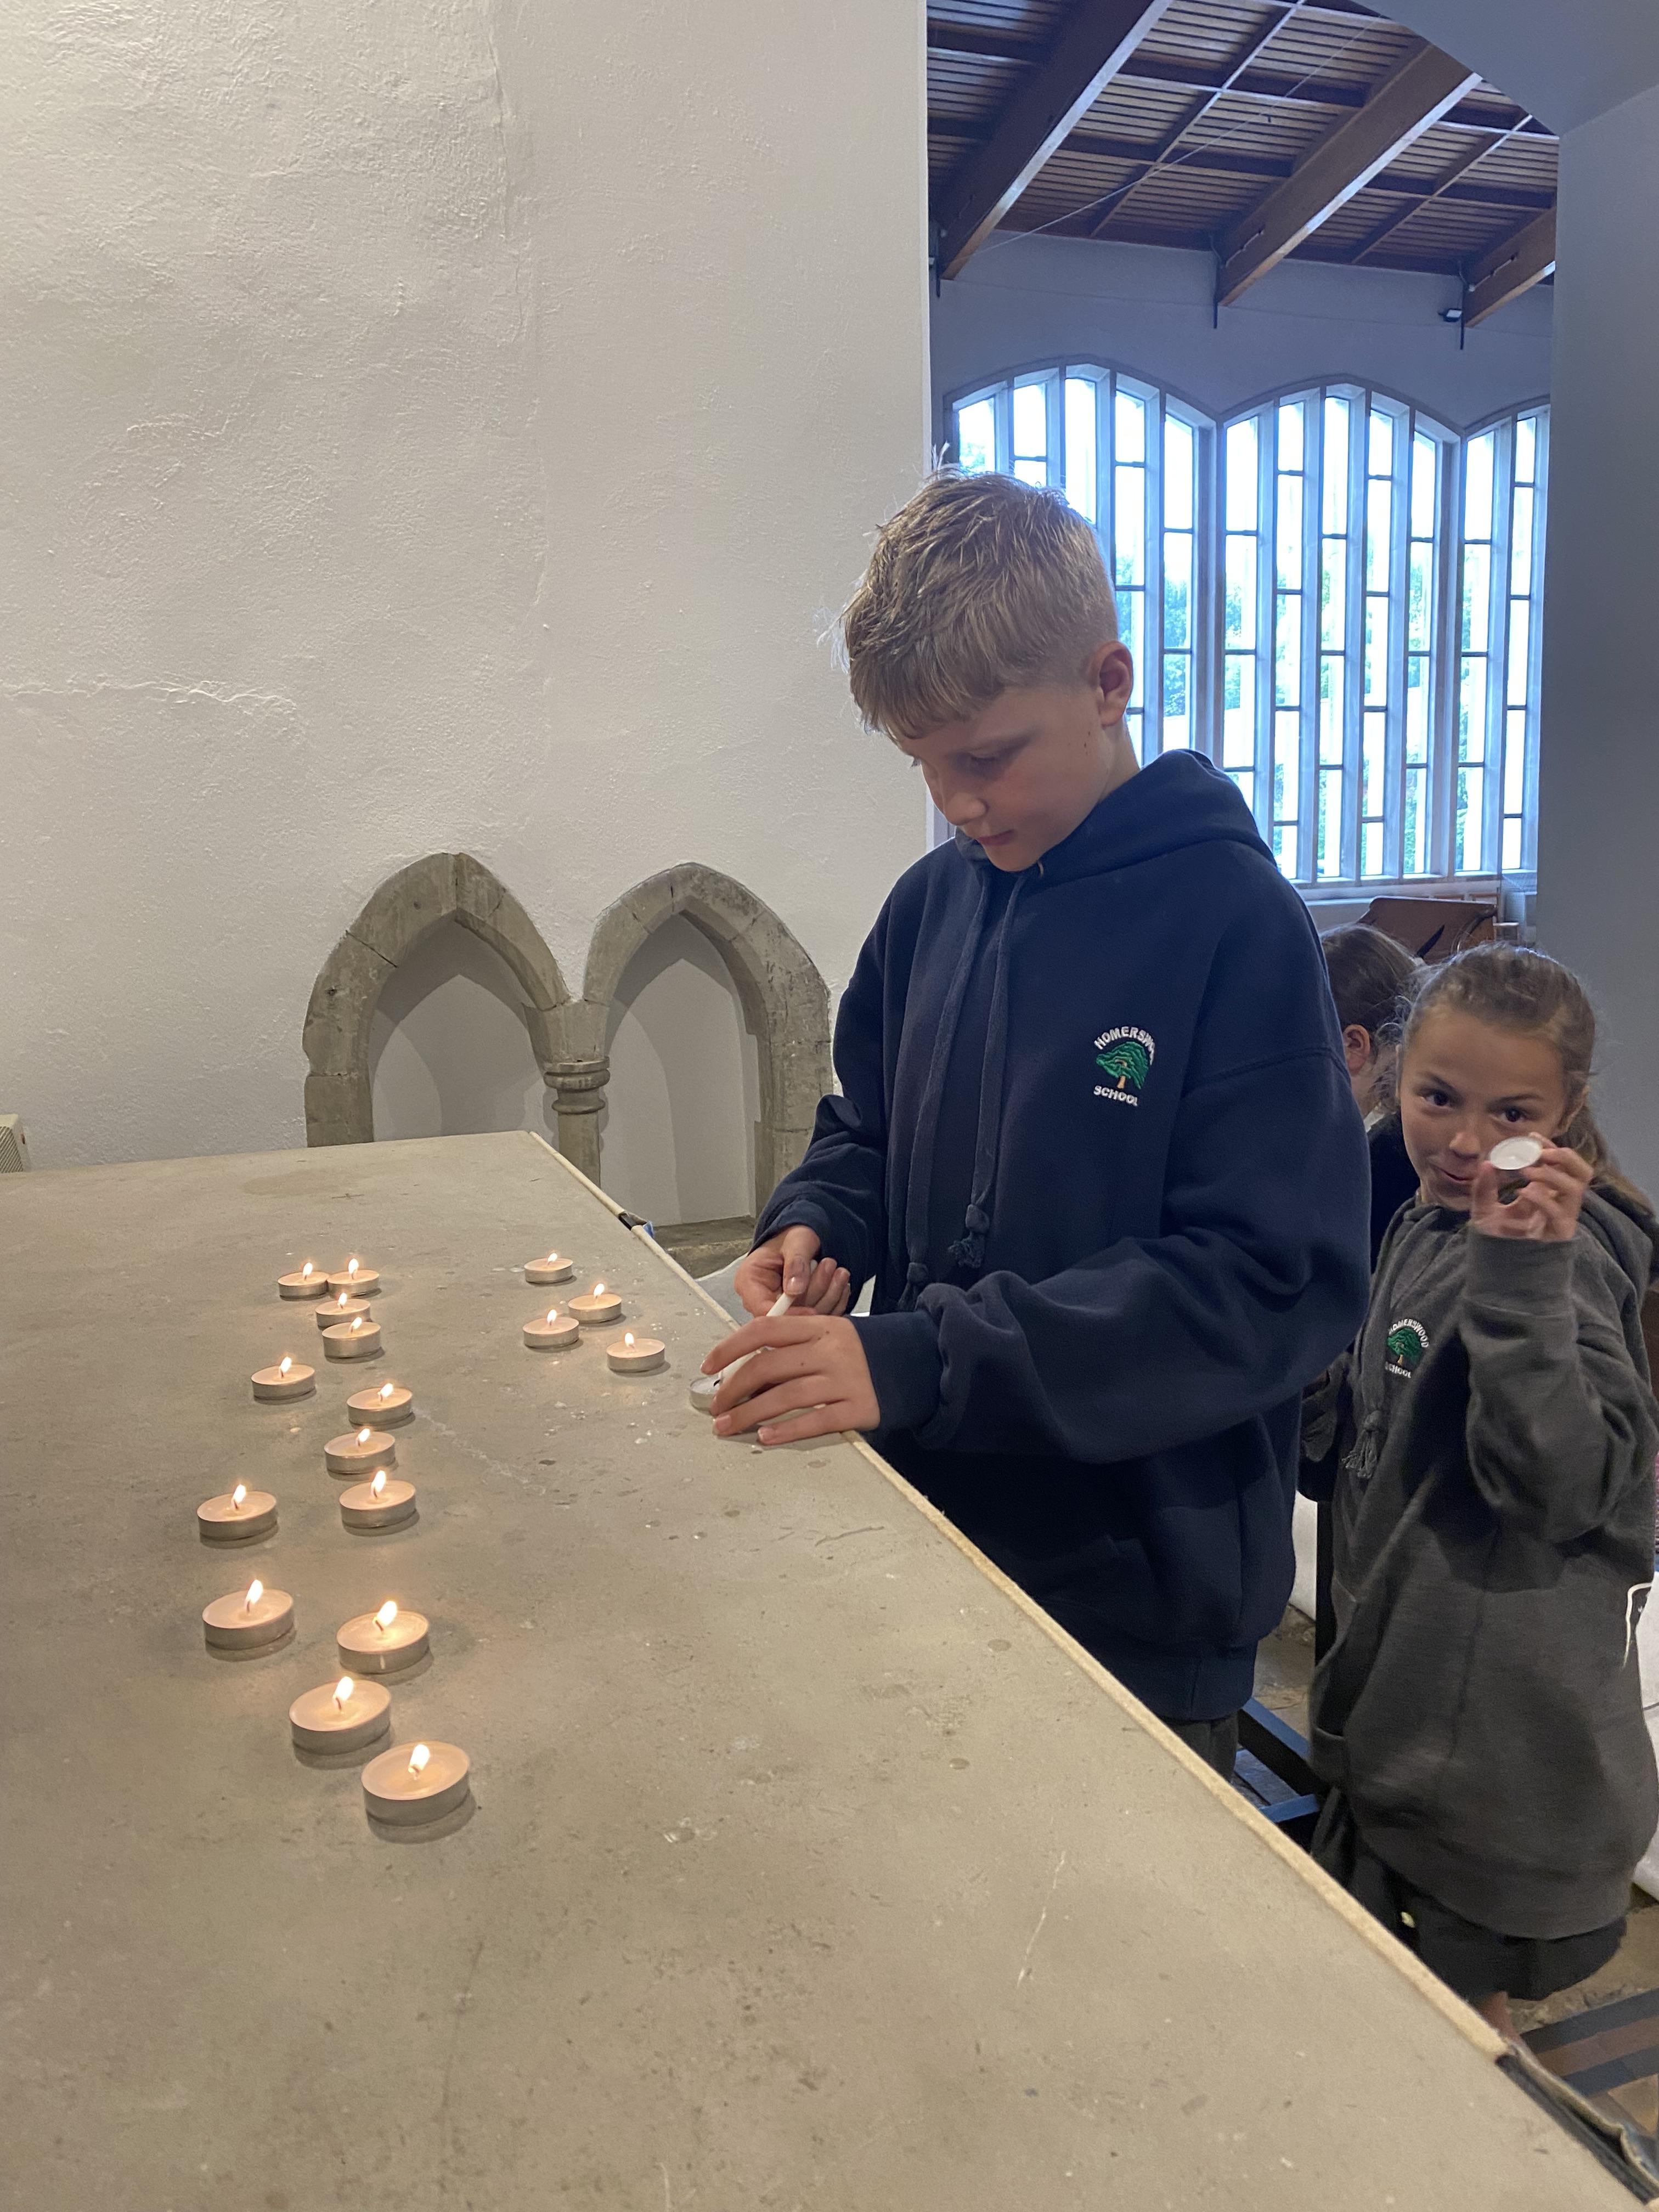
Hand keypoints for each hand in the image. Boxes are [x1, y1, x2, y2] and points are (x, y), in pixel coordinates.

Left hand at [703, 1312, 879, 1444]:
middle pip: (768, 1367)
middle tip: (716, 1407)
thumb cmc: (865, 1349)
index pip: (764, 1330)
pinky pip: (815, 1421)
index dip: (730, 1348)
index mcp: (819, 1326)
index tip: (708, 1368)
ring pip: (785, 1397)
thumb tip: (749, 1355)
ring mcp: (844, 1380)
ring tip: (727, 1427)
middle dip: (734, 1389)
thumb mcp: (833, 1330)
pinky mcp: (858, 1409)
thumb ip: (797, 1338)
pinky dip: (786, 1431)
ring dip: (749, 1414)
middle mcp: (829, 1350)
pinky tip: (764, 1438)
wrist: (919, 1362)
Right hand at [733, 1228, 850, 1316]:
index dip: (790, 1315)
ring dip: (829, 1297)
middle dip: (816, 1296)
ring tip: (838, 1272)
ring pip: (806, 1320)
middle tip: (830, 1267)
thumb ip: (796, 1262)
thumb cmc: (793, 1237)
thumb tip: (794, 1289)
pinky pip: (820, 1317)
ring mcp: (781, 1308)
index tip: (813, 1311)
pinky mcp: (799, 1312)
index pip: (764, 1311)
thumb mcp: (796, 1241)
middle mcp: (761, 1299)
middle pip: (787, 1318)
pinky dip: (835, 1302)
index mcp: (749, 1281)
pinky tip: (839, 1283)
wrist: (803, 1239)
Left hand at [1470, 1143, 1590, 1242]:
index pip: (1560, 1165)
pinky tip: (1523, 1193)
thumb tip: (1486, 1163)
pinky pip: (1561, 1214)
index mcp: (1545, 1194)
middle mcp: (1558, 1204)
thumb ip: (1484, 1188)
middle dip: (1565, 1157)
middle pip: (1582, 1173)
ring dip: (1553, 1175)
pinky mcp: (1558, 1236)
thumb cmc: (1494, 1241)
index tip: (1531, 1137)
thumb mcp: (1484, 1210)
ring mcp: (1561, 1219)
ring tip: (1527, 1172)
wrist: (1495, 1272)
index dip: (1551, 1148)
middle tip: (1541, 1152)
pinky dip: (1543, 1199)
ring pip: (1576, 1190)